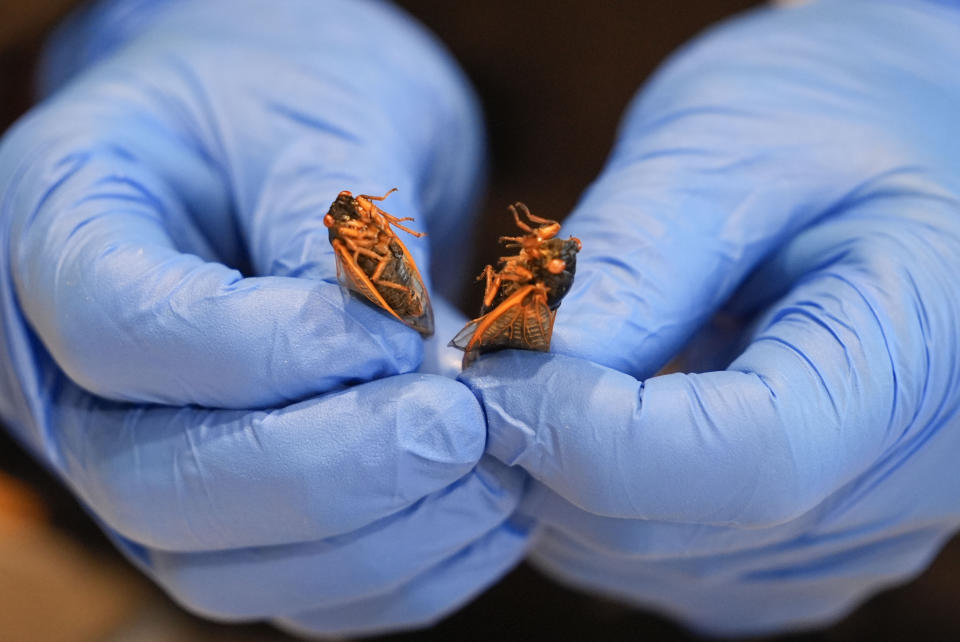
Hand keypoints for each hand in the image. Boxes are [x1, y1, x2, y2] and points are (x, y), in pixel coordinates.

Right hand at [0, 0, 526, 634]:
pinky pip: (294, 589)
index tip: (395, 334)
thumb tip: (394, 363)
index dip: (264, 350)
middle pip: (155, 481)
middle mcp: (69, 372)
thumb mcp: (319, 120)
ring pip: (222, 567)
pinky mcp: (226, 512)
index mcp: (57, 229)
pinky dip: (398, 572)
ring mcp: (143, 456)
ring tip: (495, 473)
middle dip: (331, 471)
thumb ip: (346, 238)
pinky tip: (486, 514)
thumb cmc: (292, 100)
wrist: (288, 139)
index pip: (120, 328)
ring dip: (376, 540)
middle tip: (461, 428)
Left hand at [461, 0, 959, 634]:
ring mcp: (830, 540)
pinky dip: (582, 490)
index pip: (744, 460)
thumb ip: (638, 258)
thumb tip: (521, 363)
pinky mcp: (774, 552)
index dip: (587, 425)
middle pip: (667, 525)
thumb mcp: (739, 147)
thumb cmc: (833, 126)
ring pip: (632, 554)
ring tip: (555, 363)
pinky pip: (642, 555)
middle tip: (493, 354)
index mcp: (918, 364)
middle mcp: (891, 491)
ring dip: (553, 469)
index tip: (492, 364)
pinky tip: (598, 403)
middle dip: (544, 445)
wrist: (897, 167)